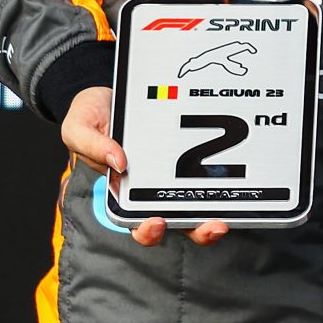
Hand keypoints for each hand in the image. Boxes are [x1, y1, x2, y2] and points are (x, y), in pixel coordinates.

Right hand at [62, 86, 228, 246]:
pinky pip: (215, 168)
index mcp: (124, 192)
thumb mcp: (78, 127)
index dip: (148, 231)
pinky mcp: (197, 152)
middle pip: (180, 220)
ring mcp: (178, 173)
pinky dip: (228, 173)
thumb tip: (119, 162)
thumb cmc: (92, 115)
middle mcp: (154, 188)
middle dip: (198, 230)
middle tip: (213, 226)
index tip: (155, 223)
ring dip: (219, 209)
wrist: (112, 91)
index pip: (137, 222)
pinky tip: (243, 169)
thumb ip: (92, 145)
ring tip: (232, 211)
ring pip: (203, 201)